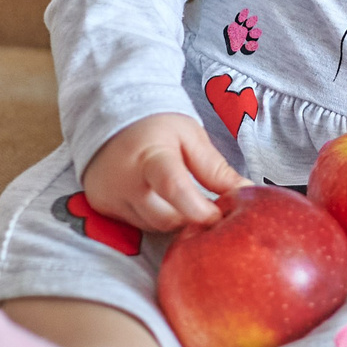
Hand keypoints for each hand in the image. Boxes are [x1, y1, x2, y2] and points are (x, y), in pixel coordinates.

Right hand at [82, 111, 246, 232]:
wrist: (109, 121)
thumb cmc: (157, 128)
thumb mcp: (190, 137)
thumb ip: (215, 168)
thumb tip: (245, 193)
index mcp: (151, 156)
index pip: (173, 188)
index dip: (199, 209)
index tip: (218, 216)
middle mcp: (125, 181)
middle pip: (166, 217)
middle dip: (192, 217)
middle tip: (209, 207)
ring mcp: (109, 197)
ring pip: (152, 225)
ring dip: (174, 219)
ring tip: (184, 199)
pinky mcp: (101, 208)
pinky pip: (136, 225)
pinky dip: (154, 218)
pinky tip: (161, 202)